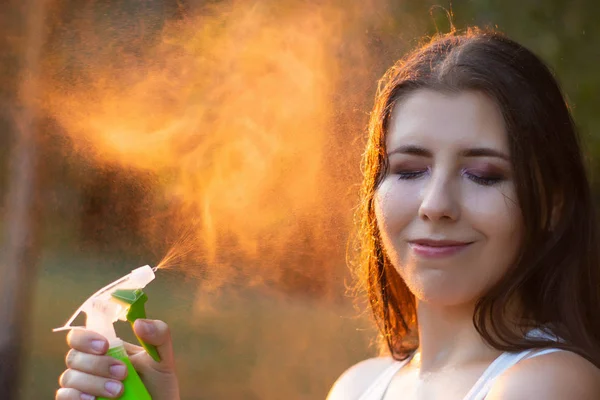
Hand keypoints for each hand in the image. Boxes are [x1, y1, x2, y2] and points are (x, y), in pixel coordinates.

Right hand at [56, 319, 179, 399]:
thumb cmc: (158, 383)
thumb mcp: (162, 357)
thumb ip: (158, 334)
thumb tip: (138, 322)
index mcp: (105, 349)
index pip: (80, 335)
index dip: (85, 338)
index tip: (104, 346)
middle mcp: (89, 365)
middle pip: (73, 356)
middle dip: (97, 364)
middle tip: (123, 372)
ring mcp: (82, 386)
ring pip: (69, 378)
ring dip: (93, 383)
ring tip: (119, 391)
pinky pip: (64, 397)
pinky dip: (76, 396)